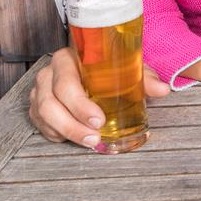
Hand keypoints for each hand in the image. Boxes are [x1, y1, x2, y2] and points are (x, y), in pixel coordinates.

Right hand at [29, 48, 170, 149]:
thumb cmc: (109, 68)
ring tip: (89, 142)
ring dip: (66, 132)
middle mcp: (49, 73)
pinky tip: (73, 138)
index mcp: (68, 58)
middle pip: (50, 102)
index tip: (99, 120)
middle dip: (72, 124)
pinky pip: (41, 124)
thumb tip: (163, 90)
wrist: (93, 67)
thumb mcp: (127, 69)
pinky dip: (56, 134)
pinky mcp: (36, 106)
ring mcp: (39, 90)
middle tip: (95, 137)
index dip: (79, 104)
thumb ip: (144, 78)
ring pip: (43, 115)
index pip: (66, 81)